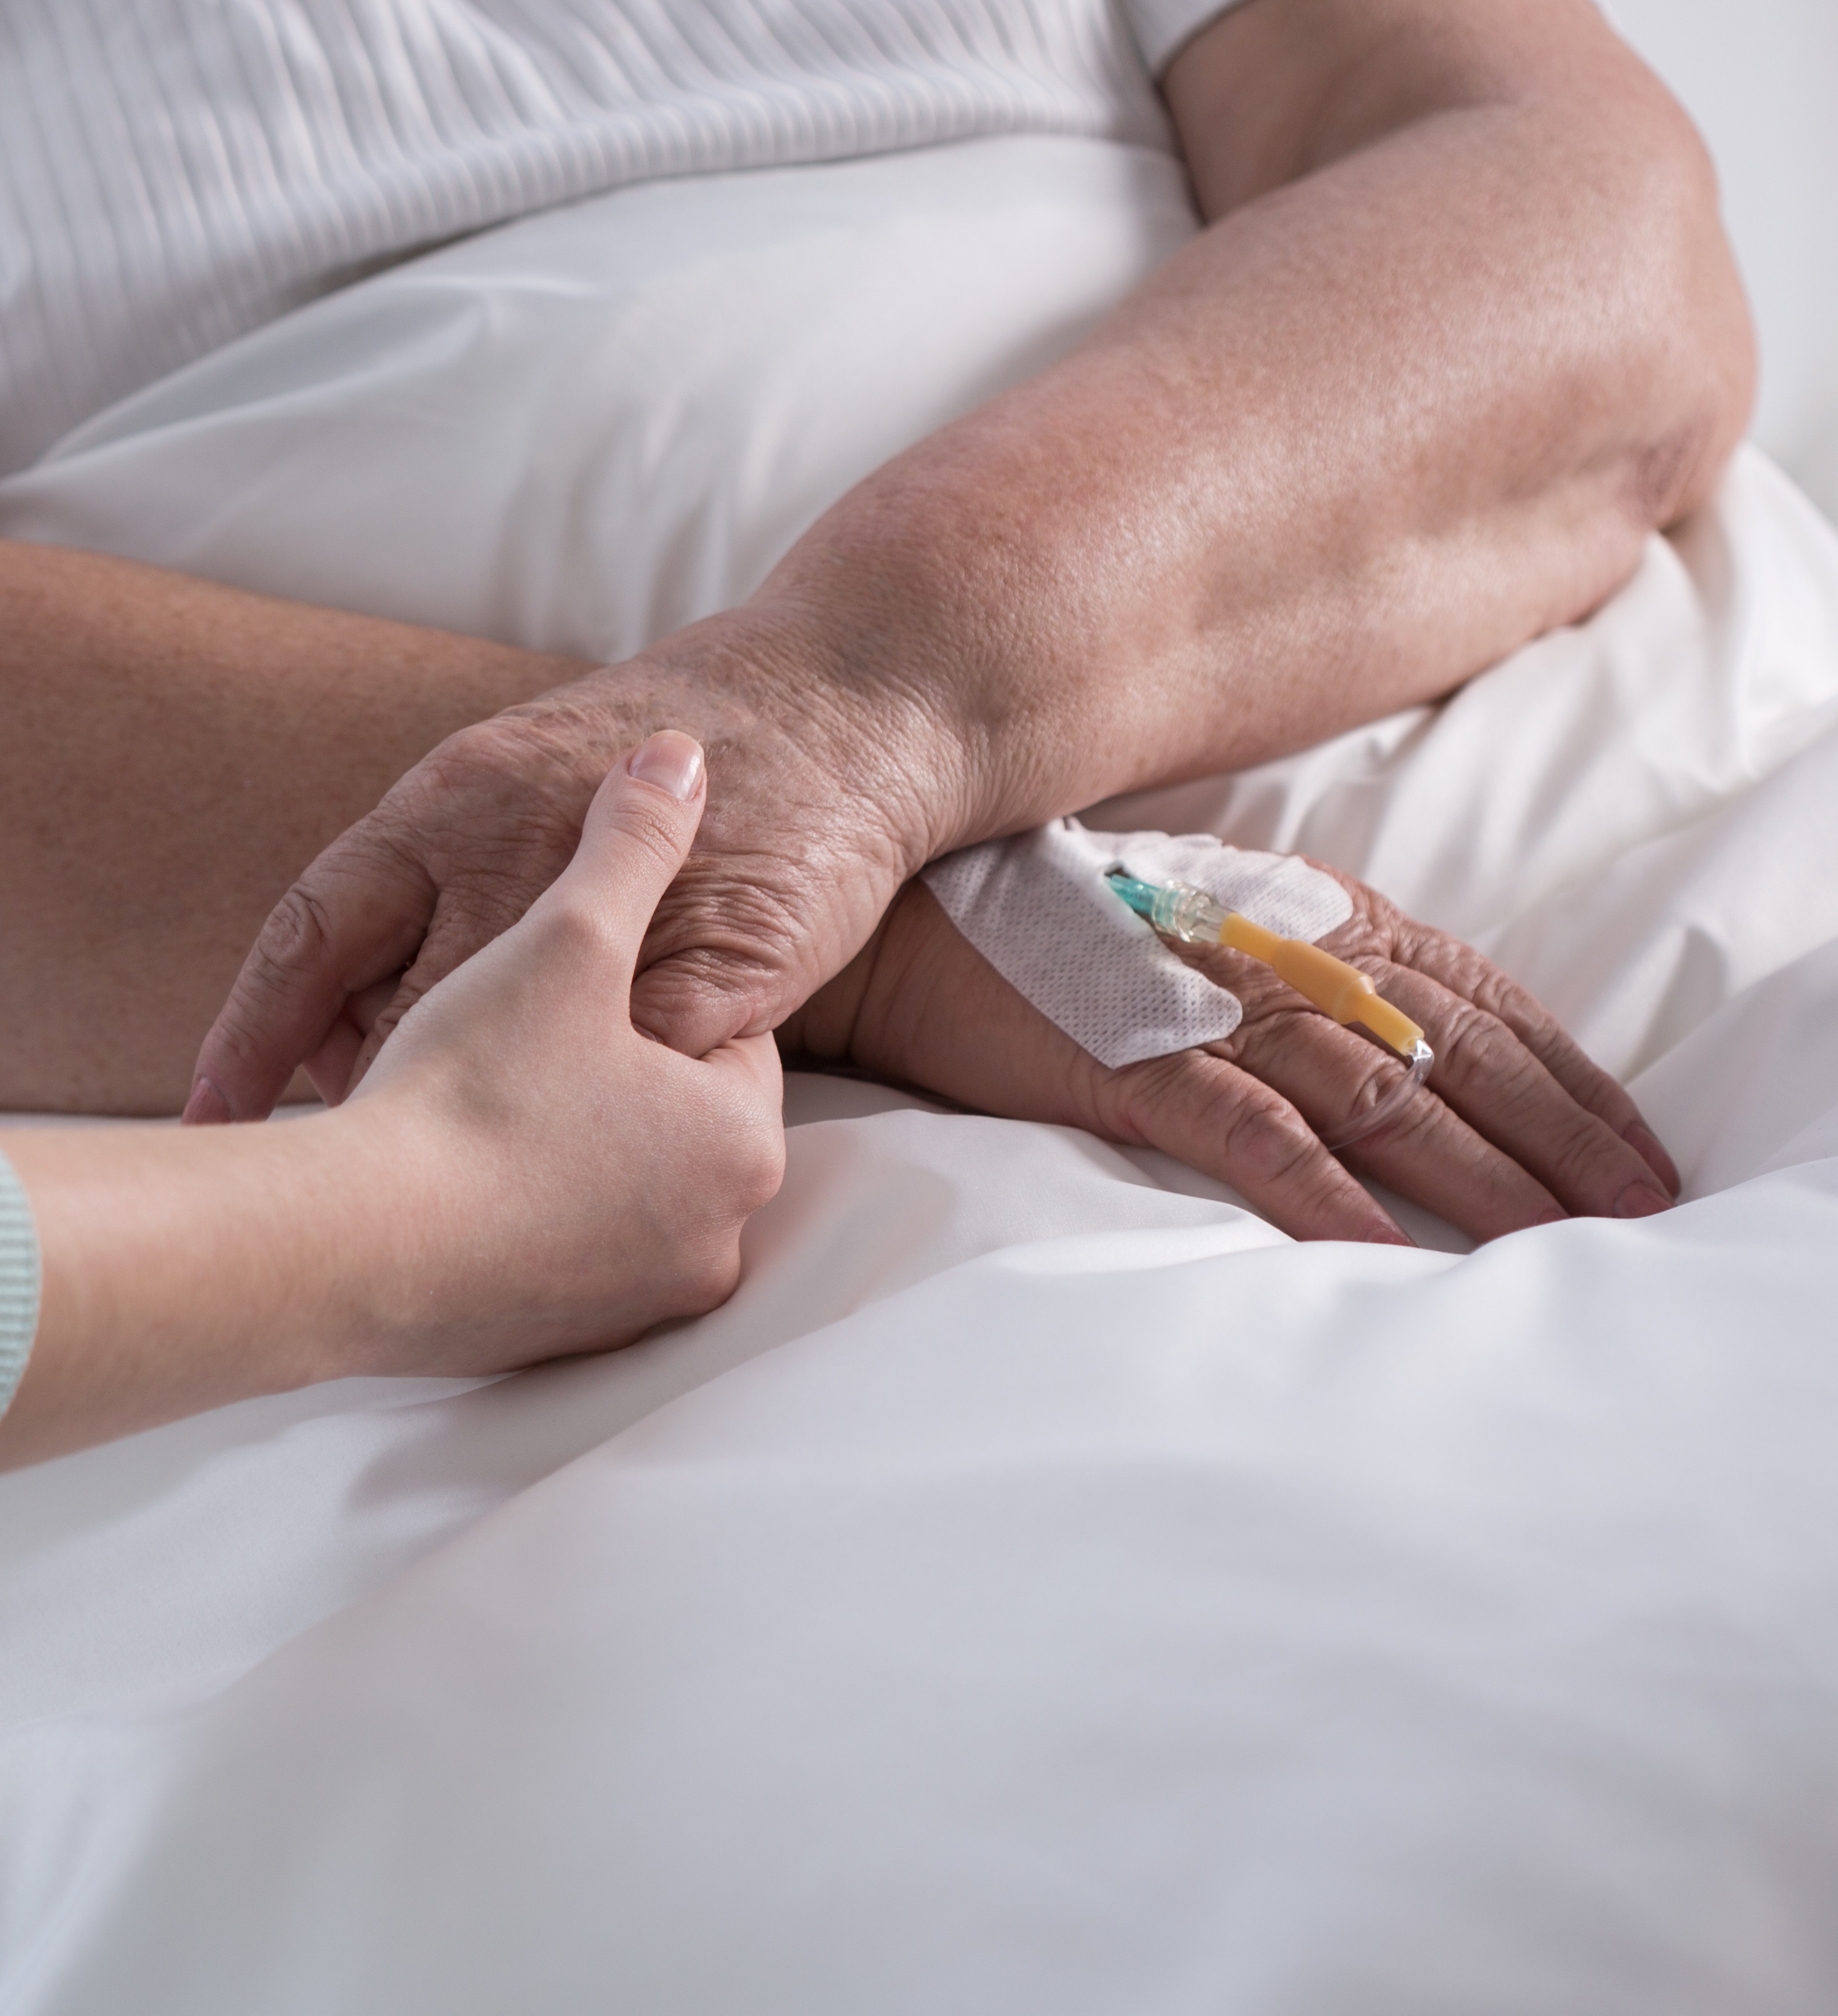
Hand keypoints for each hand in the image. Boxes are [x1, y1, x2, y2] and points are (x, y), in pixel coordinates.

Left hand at [185, 610, 954, 1122]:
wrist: (847, 700)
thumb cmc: (673, 743)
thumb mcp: (514, 775)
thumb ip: (430, 871)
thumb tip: (341, 984)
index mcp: (449, 800)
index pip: (313, 931)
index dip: (250, 1033)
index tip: (209, 1119)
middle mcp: (514, 849)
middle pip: (398, 1017)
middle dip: (364, 1100)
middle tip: (335, 1165)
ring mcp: (620, 917)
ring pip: (510, 1060)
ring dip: (479, 1124)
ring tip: (454, 1175)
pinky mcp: (718, 973)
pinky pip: (636, 1078)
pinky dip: (602, 1124)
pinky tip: (585, 1160)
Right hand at [338, 728, 789, 1367]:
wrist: (351, 1252)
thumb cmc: (477, 1090)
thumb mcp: (564, 937)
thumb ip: (631, 844)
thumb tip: (677, 755)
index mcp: (739, 1142)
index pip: (718, 1042)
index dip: (632, 994)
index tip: (566, 981)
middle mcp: (713, 1240)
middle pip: (656, 1121)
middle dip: (590, 1072)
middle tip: (509, 1034)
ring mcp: (634, 1307)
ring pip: (597, 1190)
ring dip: (546, 1142)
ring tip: (466, 1097)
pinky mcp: (553, 1347)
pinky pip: (544, 1257)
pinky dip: (506, 1215)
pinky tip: (442, 1170)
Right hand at [793, 864, 1677, 1243]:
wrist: (890, 917)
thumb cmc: (1037, 922)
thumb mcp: (1194, 918)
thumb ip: (1289, 964)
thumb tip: (1384, 1042)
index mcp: (1301, 912)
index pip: (1474, 994)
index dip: (1568, 1073)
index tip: (1635, 1146)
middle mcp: (1274, 952)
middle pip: (1455, 1049)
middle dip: (1560, 1135)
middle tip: (1640, 1211)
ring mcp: (1204, 1007)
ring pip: (1380, 1095)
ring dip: (1476, 1177)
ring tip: (1552, 1244)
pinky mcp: (1128, 1063)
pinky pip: (1249, 1136)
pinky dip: (1322, 1196)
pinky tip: (1380, 1254)